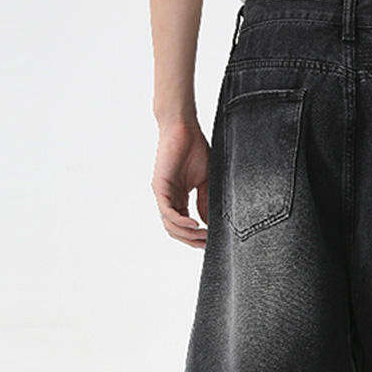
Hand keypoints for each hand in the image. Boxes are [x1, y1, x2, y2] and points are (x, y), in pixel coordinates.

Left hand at [152, 119, 208, 247]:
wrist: (184, 128)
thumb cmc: (195, 149)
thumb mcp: (206, 181)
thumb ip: (205, 202)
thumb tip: (207, 224)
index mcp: (178, 198)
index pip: (183, 226)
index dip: (196, 238)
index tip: (211, 242)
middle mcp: (168, 198)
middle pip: (175, 230)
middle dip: (192, 241)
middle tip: (208, 244)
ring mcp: (163, 194)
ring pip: (170, 225)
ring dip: (187, 235)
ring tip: (204, 236)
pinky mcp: (160, 187)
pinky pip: (169, 212)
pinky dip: (181, 222)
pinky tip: (196, 225)